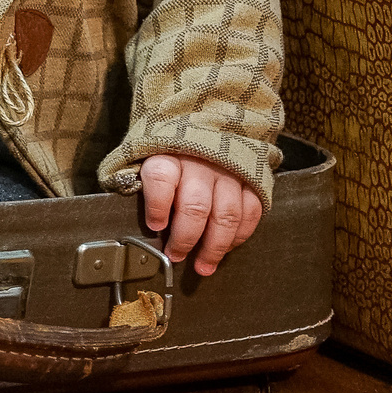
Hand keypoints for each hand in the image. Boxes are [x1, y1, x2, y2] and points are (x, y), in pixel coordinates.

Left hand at [139, 154, 262, 276]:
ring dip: (214, 246)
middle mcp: (200, 161)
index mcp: (168, 154)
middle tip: (176, 255)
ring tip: (203, 264)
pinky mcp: (250, 178)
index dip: (157, 205)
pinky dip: (239, 235)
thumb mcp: (146, 158)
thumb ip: (141, 184)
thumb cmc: (171, 152)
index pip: (161, 177)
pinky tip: (227, 248)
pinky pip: (251, 212)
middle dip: (185, 238)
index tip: (155, 226)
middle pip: (195, 205)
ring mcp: (228, 170)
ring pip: (226, 215)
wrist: (204, 128)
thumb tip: (143, 223)